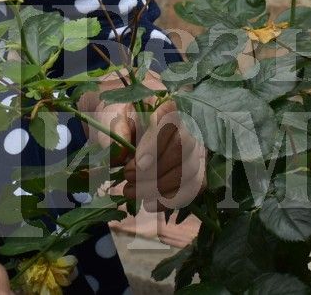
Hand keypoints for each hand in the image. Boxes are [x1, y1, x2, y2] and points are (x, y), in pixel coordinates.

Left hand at [76, 71, 205, 211]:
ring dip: (160, 189)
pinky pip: (192, 189)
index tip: (138, 164)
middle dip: (155, 171)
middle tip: (128, 179)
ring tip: (131, 193)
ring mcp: (196, 150)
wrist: (127, 123)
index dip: (157, 145)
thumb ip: (117, 129)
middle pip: (185, 150)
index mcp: (168, 105)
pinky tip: (149, 204)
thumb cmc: (122, 116)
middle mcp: (190, 126)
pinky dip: (171, 200)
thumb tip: (119, 153)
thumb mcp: (114, 115)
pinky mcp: (196, 171)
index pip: (172, 122)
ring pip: (190, 172)